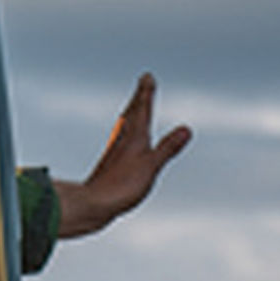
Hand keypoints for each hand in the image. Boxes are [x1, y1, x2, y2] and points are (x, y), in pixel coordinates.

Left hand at [48, 74, 191, 239]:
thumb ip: (168, 147)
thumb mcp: (151, 166)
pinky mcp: (111, 164)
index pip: (142, 109)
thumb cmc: (121, 187)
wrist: (92, 204)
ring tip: (135, 105)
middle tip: (144, 82)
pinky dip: (126, 132)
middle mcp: (123, 140)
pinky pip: (121, 140)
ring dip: (132, 112)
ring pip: (125, 126)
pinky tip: (124, 140)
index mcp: (134, 137)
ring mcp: (116, 152)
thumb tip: (186, 129)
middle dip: (140, 97)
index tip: (147, 76)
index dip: (145, 93)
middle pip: (133, 113)